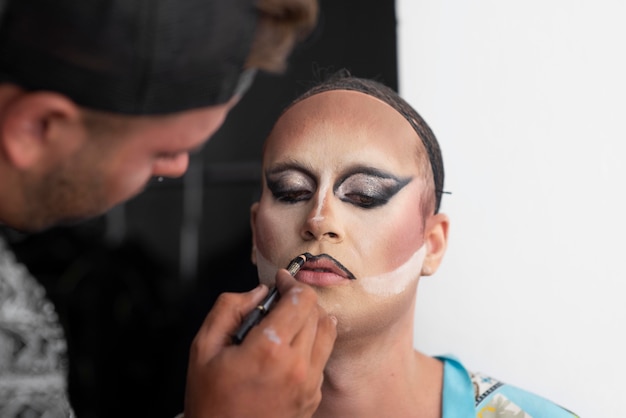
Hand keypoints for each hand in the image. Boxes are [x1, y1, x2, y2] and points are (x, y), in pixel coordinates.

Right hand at [183, 269, 336, 417]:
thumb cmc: (210, 400)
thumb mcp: (203, 348)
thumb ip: (229, 308)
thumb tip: (259, 291)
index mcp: (269, 350)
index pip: (301, 299)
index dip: (291, 283)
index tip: (280, 281)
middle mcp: (297, 366)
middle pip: (316, 312)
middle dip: (299, 299)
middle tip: (279, 302)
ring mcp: (309, 384)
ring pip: (327, 333)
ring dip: (312, 319)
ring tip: (290, 320)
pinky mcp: (313, 397)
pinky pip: (323, 358)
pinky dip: (313, 344)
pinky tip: (291, 348)